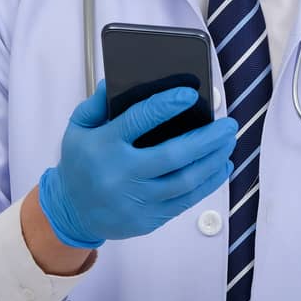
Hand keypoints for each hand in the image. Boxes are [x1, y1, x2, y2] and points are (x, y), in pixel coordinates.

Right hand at [37, 80, 236, 247]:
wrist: (71, 212)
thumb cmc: (80, 163)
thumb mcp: (78, 128)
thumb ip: (97, 103)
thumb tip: (114, 81)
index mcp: (104, 146)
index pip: (137, 120)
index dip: (165, 105)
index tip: (190, 93)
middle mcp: (121, 174)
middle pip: (173, 155)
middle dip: (207, 139)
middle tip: (228, 124)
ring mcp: (136, 200)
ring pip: (185, 180)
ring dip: (214, 160)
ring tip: (229, 142)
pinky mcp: (148, 219)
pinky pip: (185, 201)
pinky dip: (208, 183)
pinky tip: (222, 167)